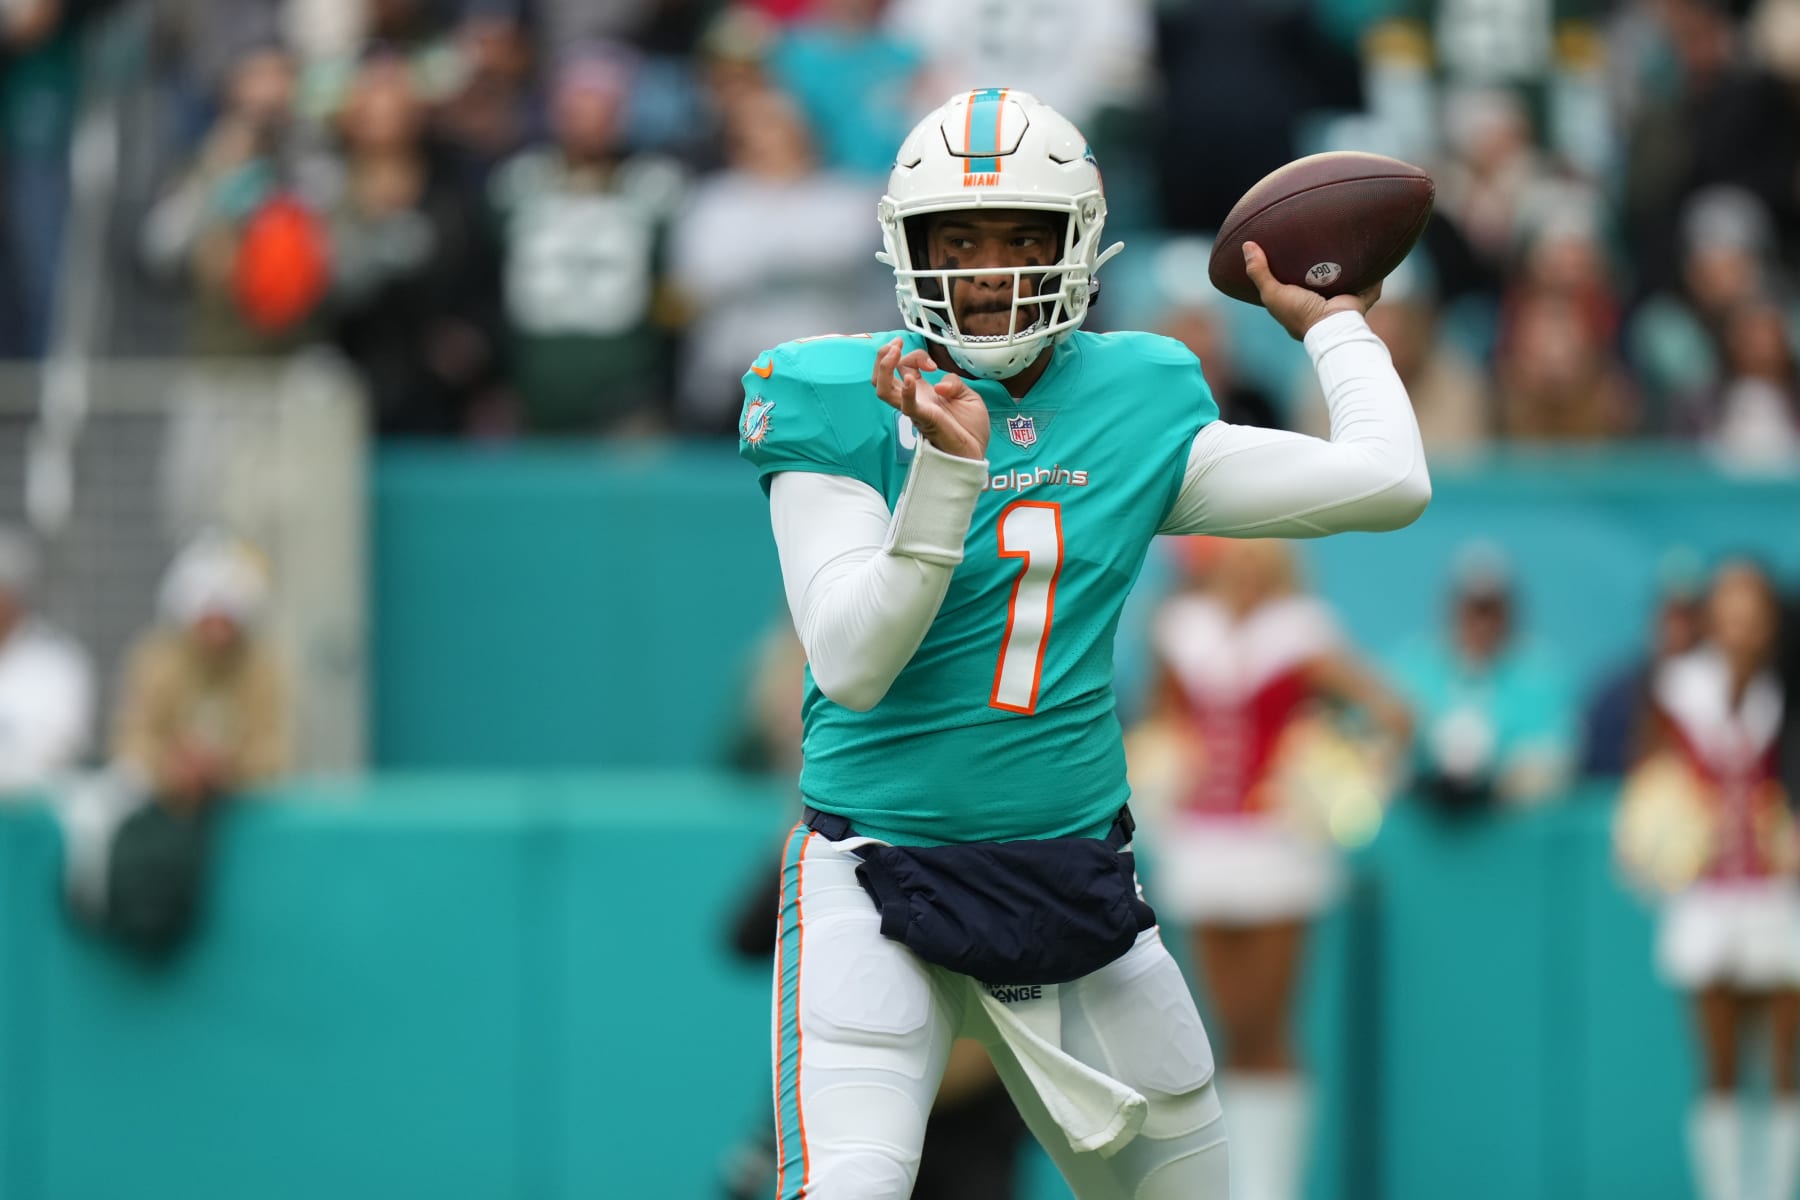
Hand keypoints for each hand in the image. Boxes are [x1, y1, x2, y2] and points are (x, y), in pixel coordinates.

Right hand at [871, 337, 988, 458]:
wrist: (976, 452)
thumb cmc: (970, 428)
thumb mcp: (968, 395)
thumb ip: (954, 382)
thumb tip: (939, 383)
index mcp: (921, 392)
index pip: (904, 366)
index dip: (915, 356)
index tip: (934, 365)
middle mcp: (912, 400)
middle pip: (882, 377)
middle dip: (883, 355)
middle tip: (896, 344)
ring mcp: (915, 410)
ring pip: (883, 390)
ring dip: (884, 367)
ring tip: (894, 352)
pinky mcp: (924, 420)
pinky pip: (907, 406)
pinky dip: (906, 391)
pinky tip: (911, 378)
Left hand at [1244, 242, 1381, 340]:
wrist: (1331, 325)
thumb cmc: (1299, 312)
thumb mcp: (1272, 293)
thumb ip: (1258, 271)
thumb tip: (1247, 245)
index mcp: (1301, 305)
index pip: (1296, 286)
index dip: (1293, 271)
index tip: (1290, 251)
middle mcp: (1322, 304)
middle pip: (1324, 280)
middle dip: (1324, 265)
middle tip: (1322, 242)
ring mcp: (1343, 301)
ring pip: (1348, 280)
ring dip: (1349, 266)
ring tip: (1348, 242)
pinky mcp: (1361, 298)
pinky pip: (1371, 282)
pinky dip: (1375, 273)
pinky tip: (1376, 252)